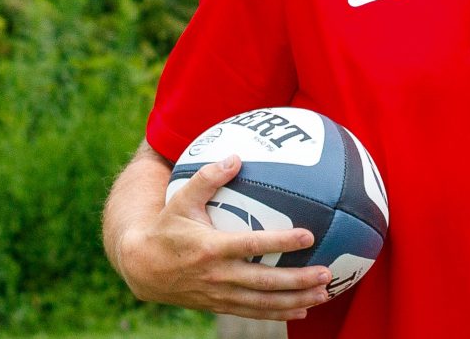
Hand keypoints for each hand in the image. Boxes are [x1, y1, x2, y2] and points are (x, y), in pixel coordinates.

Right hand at [115, 154, 331, 320]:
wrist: (141, 267)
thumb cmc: (166, 227)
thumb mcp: (181, 199)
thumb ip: (208, 177)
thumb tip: (237, 156)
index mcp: (211, 248)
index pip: (253, 245)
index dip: (281, 242)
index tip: (309, 236)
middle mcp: (218, 275)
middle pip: (264, 281)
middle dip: (298, 279)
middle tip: (327, 272)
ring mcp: (219, 294)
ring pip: (262, 301)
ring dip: (295, 299)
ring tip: (324, 294)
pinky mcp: (219, 305)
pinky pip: (253, 312)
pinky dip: (278, 313)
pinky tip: (303, 310)